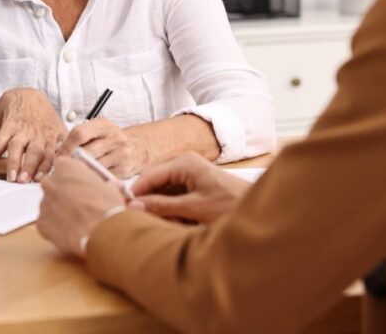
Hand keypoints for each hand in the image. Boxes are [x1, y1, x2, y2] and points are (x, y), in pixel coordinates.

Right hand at [0, 88, 66, 182]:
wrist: (27, 98)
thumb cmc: (46, 122)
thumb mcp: (60, 131)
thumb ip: (65, 149)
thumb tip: (74, 170)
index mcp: (51, 137)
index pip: (51, 153)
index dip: (47, 166)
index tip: (42, 179)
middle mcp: (36, 134)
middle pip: (34, 151)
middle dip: (29, 166)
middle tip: (24, 181)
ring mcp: (20, 131)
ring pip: (15, 147)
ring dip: (13, 162)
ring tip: (11, 178)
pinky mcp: (7, 128)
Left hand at [38, 156, 128, 257]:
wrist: (101, 232)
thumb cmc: (107, 207)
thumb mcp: (111, 189)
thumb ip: (106, 185)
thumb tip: (113, 186)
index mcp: (66, 167)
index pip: (63, 165)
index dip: (73, 175)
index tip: (81, 182)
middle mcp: (50, 182)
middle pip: (54, 184)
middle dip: (64, 192)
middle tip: (78, 203)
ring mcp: (44, 202)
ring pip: (49, 204)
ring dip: (59, 210)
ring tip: (77, 221)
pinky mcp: (42, 223)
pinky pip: (47, 222)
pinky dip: (56, 227)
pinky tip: (70, 232)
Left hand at [58, 119, 148, 177]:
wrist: (138, 148)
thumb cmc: (110, 140)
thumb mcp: (98, 131)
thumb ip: (80, 137)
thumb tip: (57, 150)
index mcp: (103, 125)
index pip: (79, 133)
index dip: (66, 146)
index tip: (59, 156)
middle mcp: (114, 137)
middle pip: (86, 152)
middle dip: (72, 162)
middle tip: (63, 169)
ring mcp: (121, 154)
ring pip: (94, 166)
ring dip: (82, 172)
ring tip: (75, 175)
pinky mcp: (124, 169)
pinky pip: (103, 176)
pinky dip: (94, 179)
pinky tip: (89, 179)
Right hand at [129, 152, 249, 223]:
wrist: (261, 211)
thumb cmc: (232, 205)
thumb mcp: (193, 208)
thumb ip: (162, 206)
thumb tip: (134, 206)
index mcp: (184, 163)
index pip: (149, 175)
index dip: (136, 192)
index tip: (124, 209)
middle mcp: (185, 164)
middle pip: (154, 182)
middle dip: (151, 202)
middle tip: (148, 220)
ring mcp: (190, 175)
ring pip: (163, 191)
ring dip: (162, 208)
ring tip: (171, 223)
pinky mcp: (195, 186)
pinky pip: (174, 196)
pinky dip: (172, 210)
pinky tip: (179, 222)